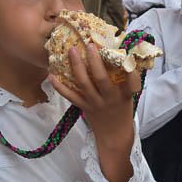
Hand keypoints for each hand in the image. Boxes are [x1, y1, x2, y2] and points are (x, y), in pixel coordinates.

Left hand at [49, 44, 136, 181]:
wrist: (114, 136)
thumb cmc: (122, 112)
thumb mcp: (128, 96)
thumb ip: (125, 79)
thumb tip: (121, 55)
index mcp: (123, 95)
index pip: (130, 81)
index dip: (129, 68)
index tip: (126, 55)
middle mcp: (109, 98)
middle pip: (101, 78)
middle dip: (95, 60)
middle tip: (90, 45)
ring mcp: (94, 103)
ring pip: (84, 83)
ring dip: (76, 66)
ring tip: (72, 50)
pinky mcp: (84, 107)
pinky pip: (70, 96)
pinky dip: (59, 86)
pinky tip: (51, 75)